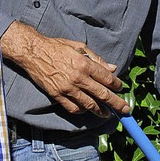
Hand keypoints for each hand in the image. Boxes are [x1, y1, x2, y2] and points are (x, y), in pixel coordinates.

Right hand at [1, 21, 128, 117]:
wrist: (33, 52)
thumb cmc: (56, 47)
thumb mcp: (78, 46)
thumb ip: (96, 59)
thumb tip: (112, 69)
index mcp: (85, 63)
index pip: (108, 79)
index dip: (117, 85)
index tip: (121, 88)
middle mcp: (78, 78)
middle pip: (103, 95)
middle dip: (117, 104)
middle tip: (125, 110)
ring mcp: (67, 88)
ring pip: (89, 105)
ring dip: (101, 111)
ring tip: (107, 114)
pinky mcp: (57, 95)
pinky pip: (73, 108)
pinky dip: (82, 110)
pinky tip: (86, 109)